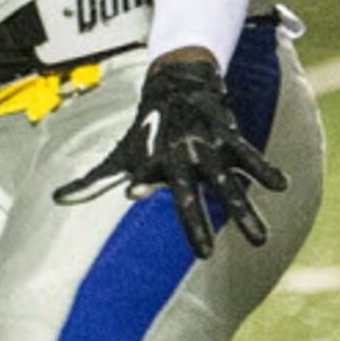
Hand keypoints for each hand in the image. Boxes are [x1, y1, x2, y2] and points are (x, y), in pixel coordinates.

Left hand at [53, 49, 288, 260]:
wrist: (177, 86)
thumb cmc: (145, 131)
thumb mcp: (120, 154)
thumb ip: (93, 180)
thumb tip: (57, 198)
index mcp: (155, 163)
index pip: (149, 179)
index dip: (143, 185)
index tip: (132, 193)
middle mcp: (183, 157)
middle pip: (191, 195)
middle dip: (198, 223)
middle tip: (204, 254)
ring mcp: (210, 148)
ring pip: (228, 183)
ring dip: (243, 209)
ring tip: (260, 239)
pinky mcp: (231, 138)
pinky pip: (251, 156)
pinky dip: (264, 170)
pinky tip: (282, 187)